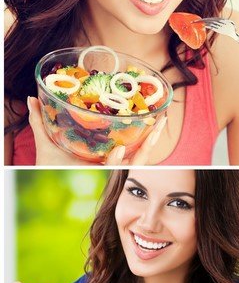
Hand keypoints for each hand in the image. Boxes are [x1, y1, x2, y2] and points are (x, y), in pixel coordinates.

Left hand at [27, 96, 167, 165]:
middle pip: (137, 145)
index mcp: (102, 152)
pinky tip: (119, 148)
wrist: (48, 184)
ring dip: (151, 140)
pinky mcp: (106, 176)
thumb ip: (40, 119)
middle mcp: (110, 160)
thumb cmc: (49, 167)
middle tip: (161, 116)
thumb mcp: (46, 139)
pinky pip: (122, 167)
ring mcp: (111, 168)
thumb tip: (32, 97)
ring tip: (160, 124)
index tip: (147, 111)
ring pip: (138, 155)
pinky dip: (123, 159)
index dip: (138, 126)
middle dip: (151, 132)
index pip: (125, 138)